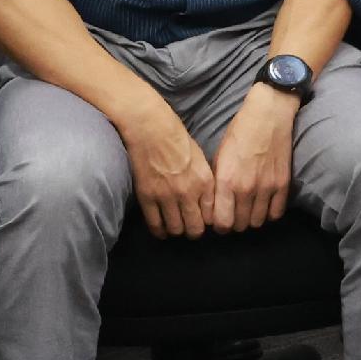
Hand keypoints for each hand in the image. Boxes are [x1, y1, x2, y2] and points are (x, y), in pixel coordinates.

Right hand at [123, 99, 218, 239]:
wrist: (151, 128)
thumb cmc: (178, 140)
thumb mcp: (201, 161)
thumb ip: (204, 184)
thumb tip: (204, 203)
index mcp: (205, 182)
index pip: (212, 217)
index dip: (206, 221)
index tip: (201, 219)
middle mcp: (188, 193)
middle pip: (195, 229)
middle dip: (193, 231)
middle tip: (188, 226)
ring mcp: (167, 196)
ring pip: (176, 230)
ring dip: (176, 230)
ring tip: (174, 226)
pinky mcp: (148, 197)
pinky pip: (155, 224)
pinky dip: (159, 230)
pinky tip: (160, 229)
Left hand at [209, 86, 299, 231]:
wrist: (268, 115)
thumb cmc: (239, 132)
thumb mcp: (219, 156)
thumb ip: (217, 183)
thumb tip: (214, 205)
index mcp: (226, 181)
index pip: (221, 222)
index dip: (219, 225)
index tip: (219, 220)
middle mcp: (246, 189)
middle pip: (239, 225)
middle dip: (234, 223)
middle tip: (233, 214)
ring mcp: (266, 188)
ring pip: (257, 223)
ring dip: (251, 219)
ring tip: (248, 210)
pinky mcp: (283, 185)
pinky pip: (276, 214)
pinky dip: (269, 214)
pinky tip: (264, 205)